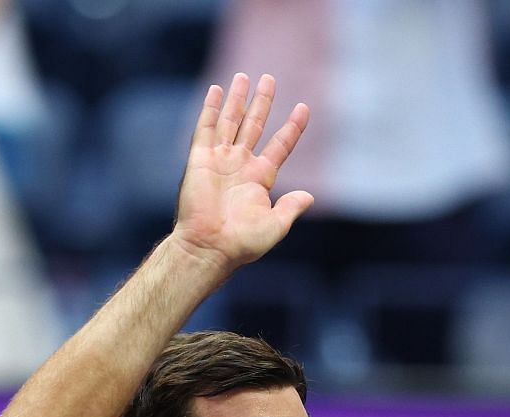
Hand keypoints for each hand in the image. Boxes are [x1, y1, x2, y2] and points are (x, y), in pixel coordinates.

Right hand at [170, 73, 312, 274]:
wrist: (209, 247)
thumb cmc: (242, 243)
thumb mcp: (275, 226)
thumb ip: (291, 208)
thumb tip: (309, 196)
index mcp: (260, 178)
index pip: (280, 145)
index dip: (292, 127)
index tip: (303, 108)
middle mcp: (240, 165)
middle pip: (255, 125)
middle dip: (262, 102)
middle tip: (269, 78)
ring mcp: (220, 160)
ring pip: (231, 121)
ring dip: (237, 99)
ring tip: (244, 77)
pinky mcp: (200, 160)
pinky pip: (206, 129)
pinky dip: (211, 109)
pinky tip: (216, 90)